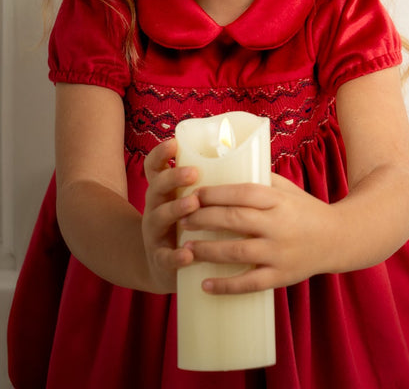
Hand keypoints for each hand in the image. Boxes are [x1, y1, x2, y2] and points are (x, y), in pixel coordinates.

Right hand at [142, 139, 201, 292]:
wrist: (166, 266)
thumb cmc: (191, 225)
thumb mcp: (194, 202)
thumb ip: (213, 185)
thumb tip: (253, 162)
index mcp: (166, 190)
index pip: (155, 166)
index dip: (161, 153)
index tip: (175, 143)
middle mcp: (156, 207)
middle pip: (157, 186)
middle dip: (173, 177)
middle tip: (194, 172)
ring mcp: (155, 233)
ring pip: (159, 217)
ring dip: (175, 209)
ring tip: (193, 204)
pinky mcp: (161, 260)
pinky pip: (165, 257)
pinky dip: (175, 256)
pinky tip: (187, 255)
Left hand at [179, 173, 333, 294]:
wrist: (338, 239)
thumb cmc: (306, 210)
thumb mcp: (287, 189)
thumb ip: (260, 181)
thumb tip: (225, 169)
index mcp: (278, 200)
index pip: (242, 193)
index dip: (215, 193)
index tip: (193, 193)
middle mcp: (278, 225)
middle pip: (234, 220)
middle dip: (204, 219)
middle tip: (182, 219)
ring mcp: (279, 253)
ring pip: (237, 252)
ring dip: (207, 251)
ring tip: (185, 248)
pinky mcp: (280, 276)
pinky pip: (249, 283)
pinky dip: (225, 286)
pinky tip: (204, 284)